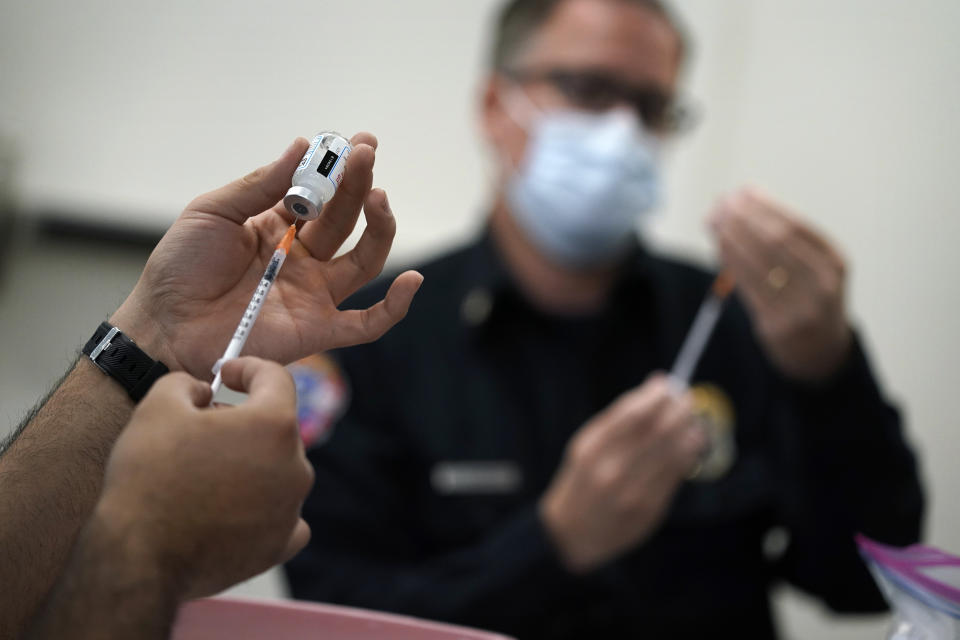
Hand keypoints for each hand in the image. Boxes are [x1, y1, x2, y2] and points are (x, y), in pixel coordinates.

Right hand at [93, 356, 312, 599]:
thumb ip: (187, 384)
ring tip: (206, 472)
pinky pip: (283, 513)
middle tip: (203, 427)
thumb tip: (203, 392)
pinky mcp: (280, 544)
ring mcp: (291, 508)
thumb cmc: (149, 479)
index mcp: (273, 425)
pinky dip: (263, 506)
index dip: (249, 369)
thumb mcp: (158, 407)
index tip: (227, 374)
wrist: (139, 559)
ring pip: (277, 470)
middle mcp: (294, 466)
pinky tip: (233, 507)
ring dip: (250, 463)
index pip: (276, 379)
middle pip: (276, 427)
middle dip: (243, 420)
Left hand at [111, 134, 422, 378]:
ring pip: (366, 260)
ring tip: (378, 195)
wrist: (163, 324)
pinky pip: (367, 324)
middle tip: (365, 154)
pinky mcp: (318, 329)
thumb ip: (259, 185)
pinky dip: (395, 306)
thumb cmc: (180, 267)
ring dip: (380, 227)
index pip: (323, 193)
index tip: (359, 141)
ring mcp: (315, 293)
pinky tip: (413, 281)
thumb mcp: (213, 212)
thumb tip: (301, 146)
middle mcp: (305, 258)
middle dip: (359, 184)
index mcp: (280, 226)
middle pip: (347, 219)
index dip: (342, 168)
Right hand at [539, 375, 705, 572]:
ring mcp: (631, 492)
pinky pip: (676, 474)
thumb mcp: (587, 444)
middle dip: (678, 410)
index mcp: (591, 449)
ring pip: (672, 452)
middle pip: (657, 430)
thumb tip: (657, 382)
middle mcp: (611, 470)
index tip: (668, 386)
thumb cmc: (582, 480)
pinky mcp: (649, 509)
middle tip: (687, 400)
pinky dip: (688, 454)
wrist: (571, 534)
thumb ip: (622, 415)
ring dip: (689, 430)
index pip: (634, 414)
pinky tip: (692, 443)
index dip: (657, 396)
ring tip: (693, 420)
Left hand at [709, 187, 851, 381]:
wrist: (821, 352)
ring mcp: (799, 308)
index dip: (766, 207)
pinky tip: (718, 245)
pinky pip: (747, 287)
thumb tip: (745, 197)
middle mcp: (822, 285)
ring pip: (757, 263)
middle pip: (775, 242)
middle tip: (720, 202)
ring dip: (730, 237)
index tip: (742, 191)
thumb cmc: (810, 297)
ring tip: (712, 219)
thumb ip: (787, 238)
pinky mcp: (775, 326)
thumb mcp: (816, 267)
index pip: (795, 227)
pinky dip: (730, 262)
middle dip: (744, 218)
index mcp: (834, 263)